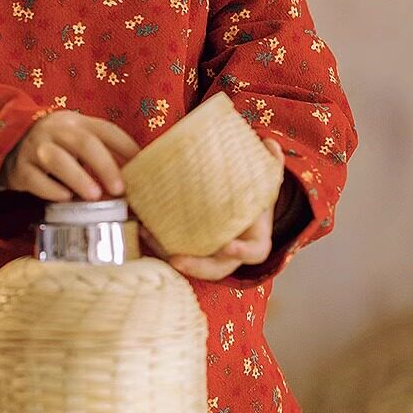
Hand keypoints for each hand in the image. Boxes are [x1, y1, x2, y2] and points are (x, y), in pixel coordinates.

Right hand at [1, 111, 139, 203]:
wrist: (9, 146)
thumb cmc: (57, 147)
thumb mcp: (77, 140)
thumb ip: (104, 152)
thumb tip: (139, 176)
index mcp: (76, 122)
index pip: (106, 130)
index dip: (126, 148)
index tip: (142, 169)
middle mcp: (55, 130)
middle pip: (83, 142)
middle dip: (104, 166)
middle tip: (119, 189)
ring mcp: (34, 148)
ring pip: (57, 159)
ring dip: (78, 177)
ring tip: (94, 196)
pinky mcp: (19, 168)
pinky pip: (35, 179)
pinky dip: (51, 190)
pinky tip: (65, 198)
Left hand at [155, 137, 285, 280]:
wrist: (236, 199)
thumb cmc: (251, 192)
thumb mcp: (263, 177)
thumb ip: (269, 162)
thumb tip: (270, 143)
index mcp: (254, 238)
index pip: (255, 253)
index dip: (243, 252)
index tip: (228, 246)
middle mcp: (231, 251)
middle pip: (217, 269)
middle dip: (198, 267)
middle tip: (177, 259)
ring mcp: (209, 251)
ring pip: (190, 263)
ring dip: (167, 253)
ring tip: (148, 235)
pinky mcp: (188, 246)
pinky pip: (173, 250)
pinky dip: (157, 242)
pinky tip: (142, 226)